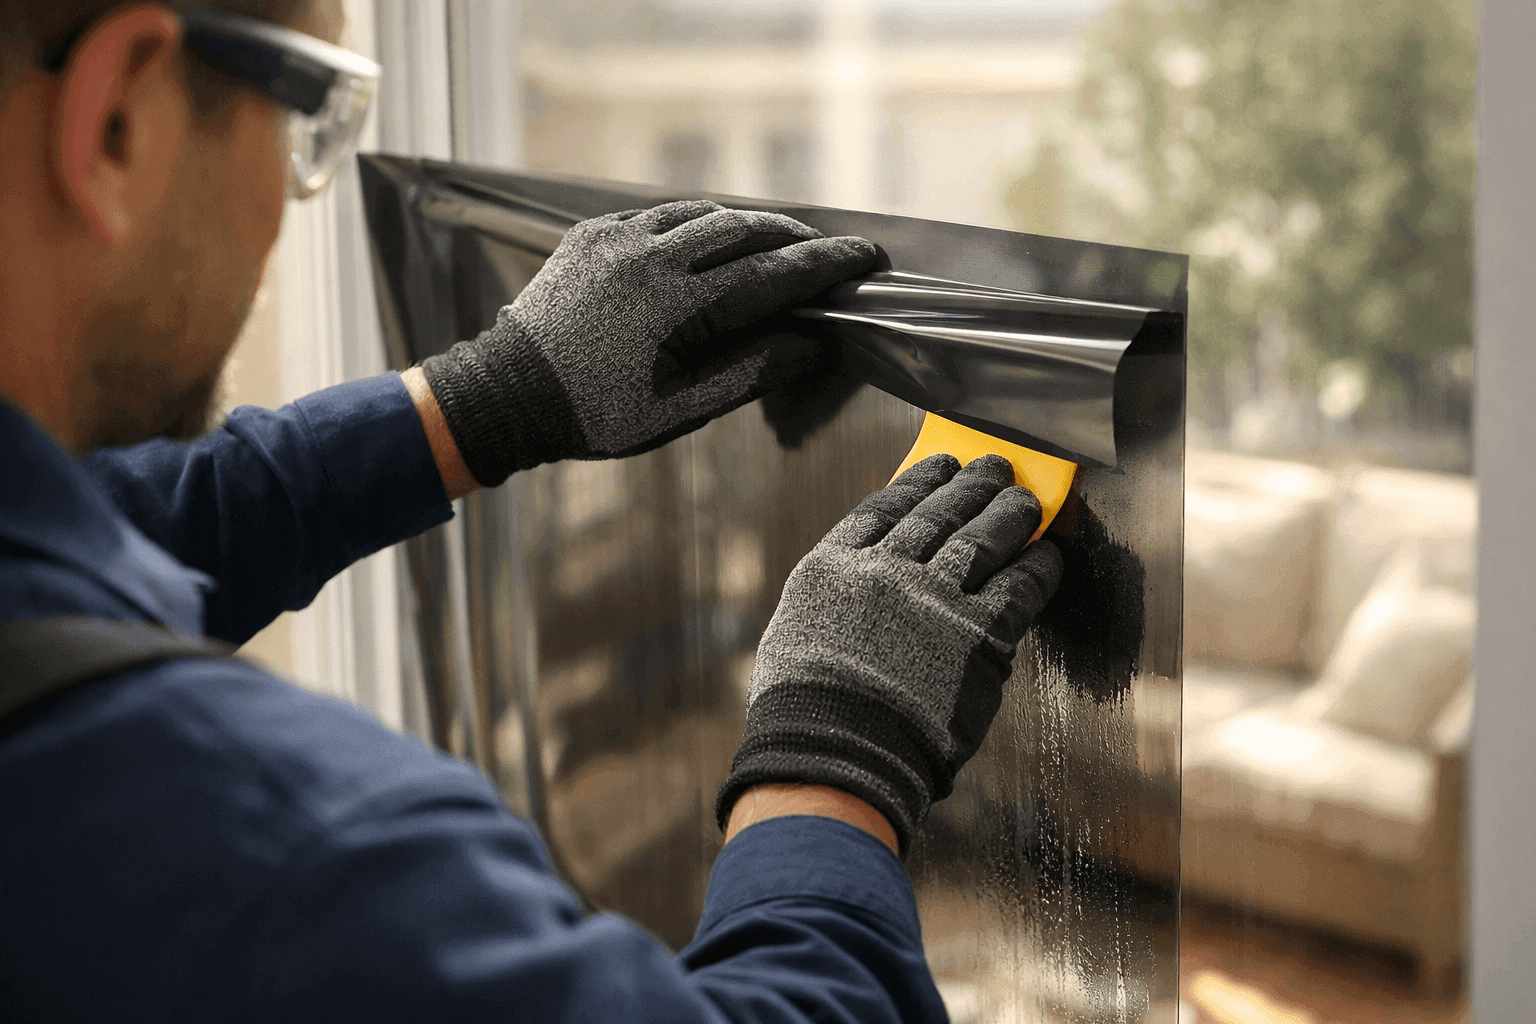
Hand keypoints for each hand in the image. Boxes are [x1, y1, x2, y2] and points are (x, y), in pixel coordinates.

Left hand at [421, 200, 876, 485]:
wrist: (507, 395)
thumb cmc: (596, 416)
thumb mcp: (681, 412)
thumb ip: (752, 373)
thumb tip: (813, 345)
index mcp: (681, 306)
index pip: (774, 275)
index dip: (826, 265)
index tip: (865, 258)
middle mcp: (653, 259)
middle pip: (747, 230)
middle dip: (794, 238)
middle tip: (827, 251)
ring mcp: (619, 239)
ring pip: (705, 214)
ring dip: (748, 226)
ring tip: (775, 244)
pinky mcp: (592, 233)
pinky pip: (660, 214)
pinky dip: (697, 222)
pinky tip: (711, 238)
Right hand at [715, 453, 1064, 855]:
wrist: (836, 753)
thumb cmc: (809, 710)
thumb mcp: (797, 634)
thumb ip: (837, 600)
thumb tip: (870, 581)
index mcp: (832, 567)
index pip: (883, 507)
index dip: (917, 481)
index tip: (939, 465)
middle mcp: (883, 571)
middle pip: (938, 514)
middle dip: (971, 485)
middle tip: (994, 468)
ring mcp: (932, 599)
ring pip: (982, 539)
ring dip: (1009, 514)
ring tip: (1025, 501)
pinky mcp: (978, 634)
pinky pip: (1019, 587)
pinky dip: (1038, 567)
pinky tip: (1047, 556)